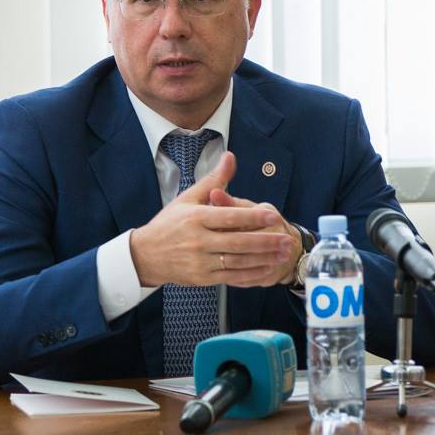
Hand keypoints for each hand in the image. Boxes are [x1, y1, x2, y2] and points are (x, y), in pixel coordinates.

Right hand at [128, 151, 295, 287]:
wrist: (146, 255)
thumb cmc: (169, 223)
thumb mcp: (188, 198)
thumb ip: (213, 179)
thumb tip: (230, 156)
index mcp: (195, 218)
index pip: (229, 217)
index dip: (252, 217)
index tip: (273, 216)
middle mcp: (198, 240)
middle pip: (238, 242)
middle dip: (266, 242)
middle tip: (287, 240)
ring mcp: (200, 261)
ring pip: (238, 261)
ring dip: (263, 259)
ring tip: (283, 255)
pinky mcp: (202, 278)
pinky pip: (231, 277)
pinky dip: (251, 274)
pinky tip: (267, 269)